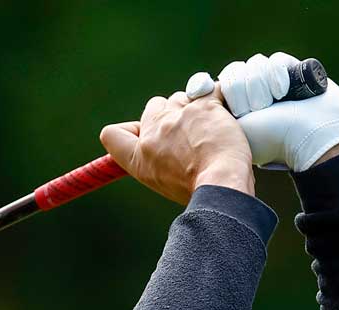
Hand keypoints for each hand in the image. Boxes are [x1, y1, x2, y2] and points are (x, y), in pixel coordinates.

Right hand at [100, 89, 252, 206]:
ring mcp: (177, 116)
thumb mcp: (163, 183)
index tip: (142, 133)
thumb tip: (164, 154)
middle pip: (153, 107)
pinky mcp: (203, 105)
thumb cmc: (198, 190)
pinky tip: (227, 112)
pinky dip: (219, 98)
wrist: (222, 184)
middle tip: (189, 133)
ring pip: (181, 97)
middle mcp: (153, 133)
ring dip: (194, 107)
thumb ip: (156, 162)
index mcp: (138, 157)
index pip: (111, 134)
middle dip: (169, 114)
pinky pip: (210, 90)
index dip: (127, 130)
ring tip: (211, 129)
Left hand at [212, 51, 338, 171]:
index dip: (220, 86)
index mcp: (236, 109)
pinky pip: (274, 60)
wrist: (310, 136)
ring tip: (273, 103)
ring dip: (261, 85)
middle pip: (234, 71)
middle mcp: (253, 94)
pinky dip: (277, 74)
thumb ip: (211, 113)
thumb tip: (198, 89)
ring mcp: (273, 83)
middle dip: (243, 91)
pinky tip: (284, 92)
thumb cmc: (269, 139)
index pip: (219, 83)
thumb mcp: (232, 130)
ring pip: (254, 64)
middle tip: (256, 109)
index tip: (217, 93)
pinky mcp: (293, 71)